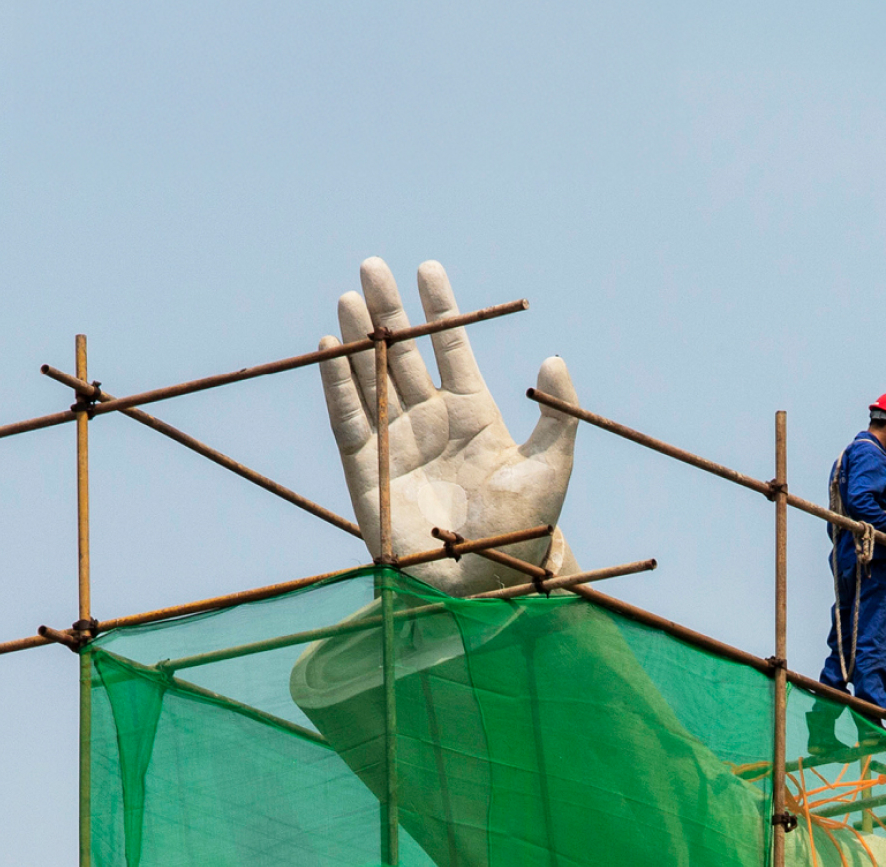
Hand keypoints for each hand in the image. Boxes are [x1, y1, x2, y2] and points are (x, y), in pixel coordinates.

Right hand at [319, 258, 579, 593]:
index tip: (429, 269)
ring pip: (372, 377)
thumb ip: (557, 414)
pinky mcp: (367, 470)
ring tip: (348, 296)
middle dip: (389, 311)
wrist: (487, 581)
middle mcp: (431, 422)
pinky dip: (336, 385)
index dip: (440, 311)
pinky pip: (348, 419)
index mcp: (473, 416)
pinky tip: (328, 348)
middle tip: (372, 266)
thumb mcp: (551, 467)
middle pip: (403, 354)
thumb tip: (555, 359)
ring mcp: (397, 443)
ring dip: (358, 338)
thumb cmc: (523, 529)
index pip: (451, 350)